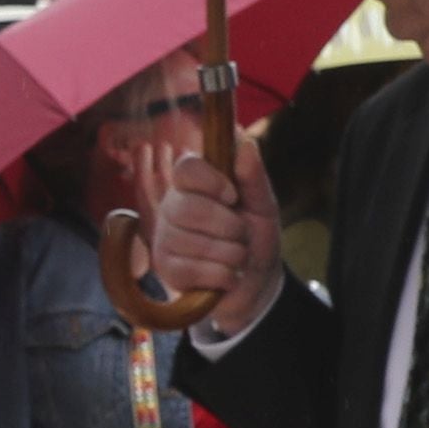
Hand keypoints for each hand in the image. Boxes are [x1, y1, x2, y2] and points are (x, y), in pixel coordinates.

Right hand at [145, 141, 284, 328]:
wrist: (256, 283)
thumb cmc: (255, 239)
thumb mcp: (263, 206)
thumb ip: (254, 177)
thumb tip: (245, 144)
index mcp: (193, 185)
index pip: (186, 168)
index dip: (212, 181)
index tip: (233, 196)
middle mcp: (173, 207)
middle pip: (189, 208)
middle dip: (230, 227)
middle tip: (240, 234)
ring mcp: (165, 239)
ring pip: (195, 243)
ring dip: (231, 254)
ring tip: (235, 257)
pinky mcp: (166, 270)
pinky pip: (194, 270)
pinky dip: (223, 275)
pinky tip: (227, 275)